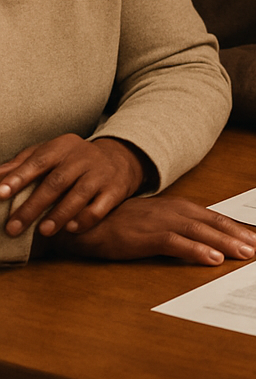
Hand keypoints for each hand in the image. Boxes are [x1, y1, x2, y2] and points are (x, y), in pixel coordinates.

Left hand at [0, 135, 143, 237]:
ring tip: (43, 232)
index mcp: (62, 147)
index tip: (0, 193)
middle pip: (57, 182)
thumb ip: (22, 164)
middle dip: (33, 206)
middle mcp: (83, 158)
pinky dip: (85, 218)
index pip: (38, 161)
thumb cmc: (73, 160)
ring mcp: (100, 174)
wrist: (120, 159)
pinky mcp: (115, 190)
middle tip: (12, 228)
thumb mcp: (50, 153)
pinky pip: (100, 206)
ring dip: (59, 215)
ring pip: (79, 195)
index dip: (19, 177)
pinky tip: (72, 228)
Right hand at [52, 197, 255, 264]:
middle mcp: (176, 212)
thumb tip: (204, 241)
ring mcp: (163, 223)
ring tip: (243, 254)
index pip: (214, 218)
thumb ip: (180, 227)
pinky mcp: (148, 237)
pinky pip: (178, 244)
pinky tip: (212, 259)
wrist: (92, 221)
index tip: (254, 238)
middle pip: (213, 224)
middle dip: (237, 236)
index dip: (235, 228)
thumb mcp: (158, 221)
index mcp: (180, 208)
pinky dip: (197, 251)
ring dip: (224, 243)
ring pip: (201, 233)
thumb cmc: (125, 222)